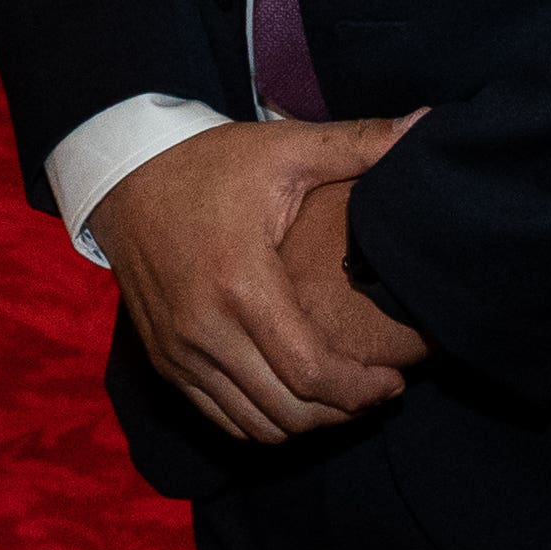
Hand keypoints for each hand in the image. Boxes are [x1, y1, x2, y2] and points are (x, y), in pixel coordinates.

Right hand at [87, 114, 420, 444]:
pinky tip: (291, 396)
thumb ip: (359, 144)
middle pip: (288, 411)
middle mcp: (204, 328)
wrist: (123, 174)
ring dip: (305, 423)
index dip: (361, 390)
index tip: (394, 380)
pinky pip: (220, 418)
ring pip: (255, 425)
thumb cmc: (210, 163)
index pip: (311, 372)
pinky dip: (262, 420)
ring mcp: (179, 350)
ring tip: (339, 396)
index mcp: (240, 282)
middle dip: (343, 412)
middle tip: (376, 391)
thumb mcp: (285, 149)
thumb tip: (426, 124)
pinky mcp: (164, 359)